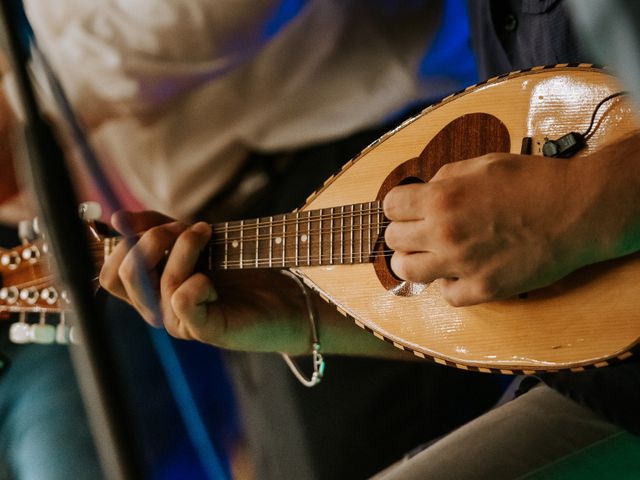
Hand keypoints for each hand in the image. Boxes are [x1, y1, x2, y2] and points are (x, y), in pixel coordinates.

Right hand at [99, 210, 311, 352]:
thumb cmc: (243, 269)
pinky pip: (182, 301)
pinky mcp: (207, 329)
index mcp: (152, 291)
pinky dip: (197, 279)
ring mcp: (182, 323)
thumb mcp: (197, 240)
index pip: (109, 274)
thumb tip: (117, 217)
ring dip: (184, 247)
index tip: (159, 224)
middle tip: (185, 227)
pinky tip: (214, 278)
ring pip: (158, 282)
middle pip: (122, 277)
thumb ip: (159, 229)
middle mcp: (159, 310)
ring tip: (207, 232)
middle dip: (150, 240)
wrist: (289, 300)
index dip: (123, 243)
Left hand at [383, 150, 625, 305]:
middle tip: (420, 231)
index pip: (390, 207)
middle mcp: (444, 232)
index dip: (399, 207)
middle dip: (404, 232)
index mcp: (441, 198)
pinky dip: (450, 285)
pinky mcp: (484, 288)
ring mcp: (462, 264)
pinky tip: (462, 272)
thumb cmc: (535, 181)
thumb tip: (424, 190)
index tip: (407, 210)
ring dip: (414, 261)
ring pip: (407, 272)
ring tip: (430, 255)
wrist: (578, 209)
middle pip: (393, 240)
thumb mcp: (483, 164)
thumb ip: (446, 176)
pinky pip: (447, 296)